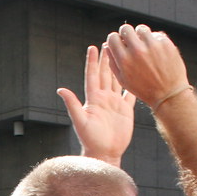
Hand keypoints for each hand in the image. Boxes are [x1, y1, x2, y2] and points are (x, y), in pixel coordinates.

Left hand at [57, 44, 135, 165]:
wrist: (104, 153)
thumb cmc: (90, 139)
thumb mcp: (80, 121)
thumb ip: (72, 104)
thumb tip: (60, 89)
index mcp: (93, 99)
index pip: (93, 76)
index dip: (93, 62)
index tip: (93, 47)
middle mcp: (103, 99)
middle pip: (105, 74)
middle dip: (107, 59)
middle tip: (109, 42)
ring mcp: (115, 104)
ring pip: (117, 81)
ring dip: (118, 67)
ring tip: (121, 53)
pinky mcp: (125, 110)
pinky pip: (130, 94)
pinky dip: (132, 84)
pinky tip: (135, 73)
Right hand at [105, 24, 188, 108]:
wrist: (168, 93)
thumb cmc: (145, 88)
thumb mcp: (123, 80)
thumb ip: (113, 62)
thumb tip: (107, 46)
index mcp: (124, 60)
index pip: (113, 38)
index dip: (115, 39)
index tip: (119, 42)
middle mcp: (137, 50)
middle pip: (125, 28)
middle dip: (126, 34)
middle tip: (131, 41)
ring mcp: (152, 45)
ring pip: (141, 29)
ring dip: (141, 35)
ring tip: (145, 46)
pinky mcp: (164, 43)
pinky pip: (155, 34)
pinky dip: (154, 40)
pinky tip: (156, 51)